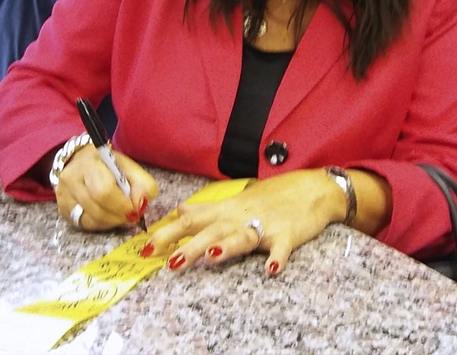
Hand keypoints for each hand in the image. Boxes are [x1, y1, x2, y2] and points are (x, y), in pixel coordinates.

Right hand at [55, 146, 156, 231]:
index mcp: (90, 162)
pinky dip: (100, 224)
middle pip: (96, 208)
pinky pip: (83, 224)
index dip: (122, 205)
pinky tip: (107, 217)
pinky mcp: (62, 208)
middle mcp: (71, 178)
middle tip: (130, 216)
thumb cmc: (107, 165)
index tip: (135, 209)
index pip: (105, 191)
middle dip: (118, 216)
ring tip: (120, 215)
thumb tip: (141, 205)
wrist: (79, 161)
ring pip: (89, 220)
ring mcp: (63, 194)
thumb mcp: (128, 167)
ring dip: (111, 222)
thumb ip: (142, 183)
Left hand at [145, 169, 345, 276]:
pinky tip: (272, 269)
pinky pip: (281, 248)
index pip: (190, 220)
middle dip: (189, 246)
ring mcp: (263, 226)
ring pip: (241, 237)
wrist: (311, 189)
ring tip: (212, 256)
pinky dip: (277, 257)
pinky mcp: (286, 235)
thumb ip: (207, 209)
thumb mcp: (235, 201)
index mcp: (226, 211)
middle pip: (210, 231)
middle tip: (168, 262)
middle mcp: (240, 217)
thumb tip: (180, 210)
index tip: (144, 247)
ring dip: (227, 246)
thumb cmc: (272, 197)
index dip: (167, 232)